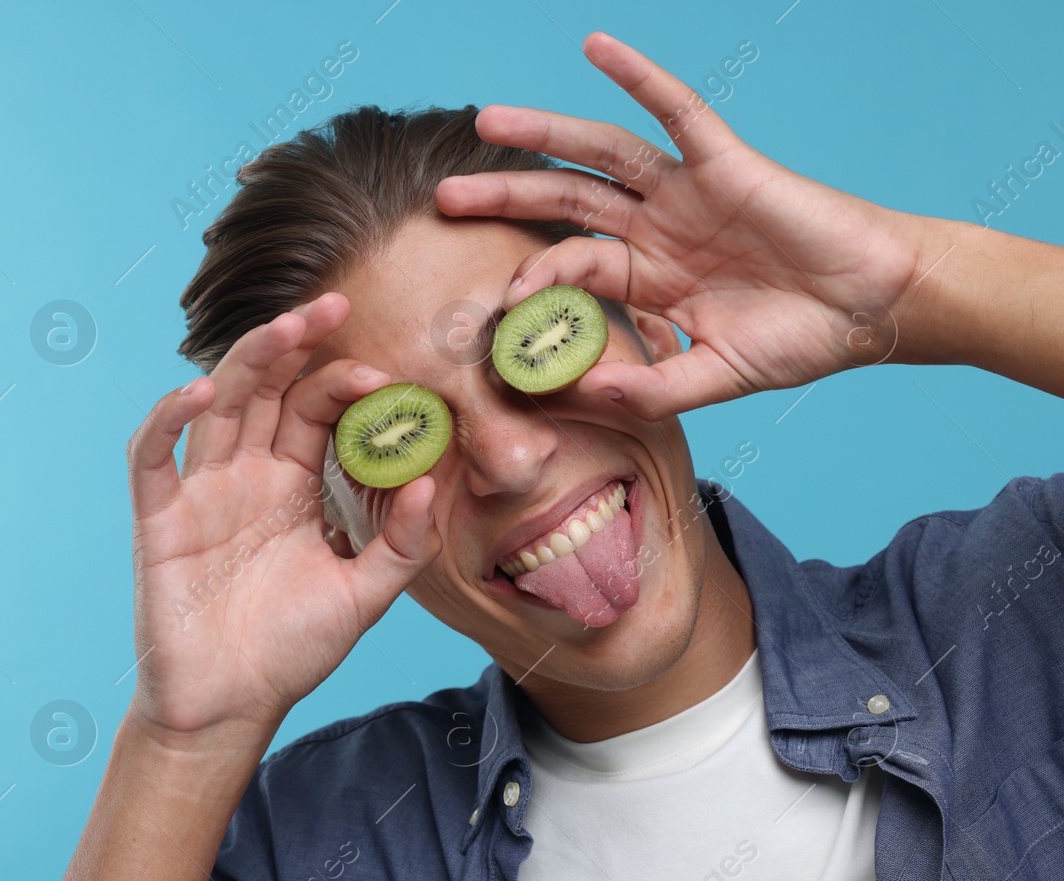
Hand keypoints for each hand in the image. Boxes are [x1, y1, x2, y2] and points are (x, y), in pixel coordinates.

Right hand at [125, 293, 441, 744]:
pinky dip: (168, 418)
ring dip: (246, 360)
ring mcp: (200, 492)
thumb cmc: (292, 650)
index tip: (386, 378)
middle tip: (335, 302)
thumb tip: (434, 479)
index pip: (314, 408)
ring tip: (285, 327)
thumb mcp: (363, 596)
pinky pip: (154, 456)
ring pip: (218, 404)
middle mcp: (245, 476)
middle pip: (266, 387)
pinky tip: (200, 393)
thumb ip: (402, 543)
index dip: (344, 382)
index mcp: (292, 484)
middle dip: (295, 342)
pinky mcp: (159, 519)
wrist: (231, 706)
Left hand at [436, 32, 938, 419]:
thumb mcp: (713, 377)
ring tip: (487, 122)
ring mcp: (685, 193)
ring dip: (544, 135)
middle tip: (444, 197)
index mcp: (646, 278)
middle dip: (504, 198)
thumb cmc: (799, 341)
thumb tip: (586, 396)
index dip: (532, 287)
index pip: (570, 272)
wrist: (872, 309)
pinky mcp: (724, 163)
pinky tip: (596, 48)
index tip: (498, 311)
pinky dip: (638, 76)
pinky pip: (676, 110)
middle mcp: (655, 229)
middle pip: (563, 203)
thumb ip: (651, 389)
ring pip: (600, 155)